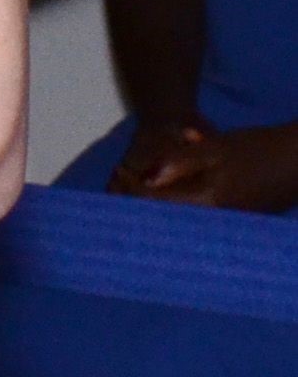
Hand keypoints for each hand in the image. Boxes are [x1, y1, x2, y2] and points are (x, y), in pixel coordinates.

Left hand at [112, 116, 297, 213]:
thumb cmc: (258, 149)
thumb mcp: (216, 148)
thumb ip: (180, 163)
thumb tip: (145, 178)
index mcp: (208, 203)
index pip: (156, 205)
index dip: (131, 190)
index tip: (118, 172)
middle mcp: (214, 225)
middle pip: (163, 221)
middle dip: (138, 204)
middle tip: (121, 184)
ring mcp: (225, 229)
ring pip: (177, 223)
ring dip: (156, 207)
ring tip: (139, 186)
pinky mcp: (232, 227)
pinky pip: (193, 223)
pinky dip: (175, 210)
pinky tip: (167, 197)